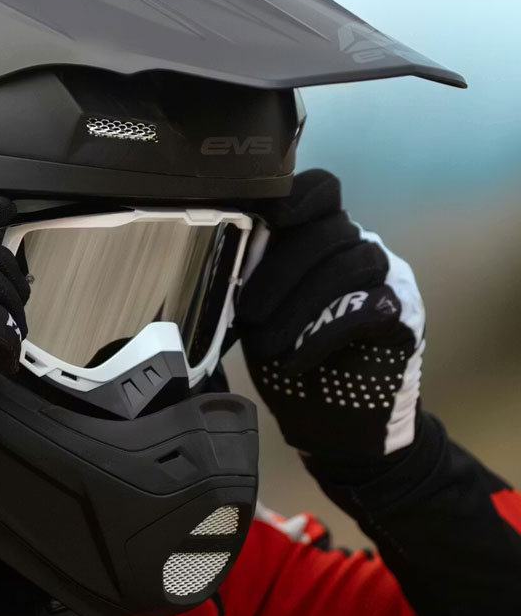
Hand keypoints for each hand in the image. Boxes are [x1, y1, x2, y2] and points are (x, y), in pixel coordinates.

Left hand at [236, 169, 424, 462]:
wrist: (333, 423)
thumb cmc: (288, 358)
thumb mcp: (257, 312)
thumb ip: (248, 276)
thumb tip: (212, 251)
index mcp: (317, 236)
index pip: (318, 191)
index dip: (296, 196)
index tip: (269, 215)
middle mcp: (357, 245)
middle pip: (328, 228)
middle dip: (280, 271)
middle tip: (247, 314)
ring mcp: (386, 277)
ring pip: (349, 263)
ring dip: (300, 304)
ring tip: (267, 344)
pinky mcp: (404, 314)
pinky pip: (370, 306)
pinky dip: (327, 333)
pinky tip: (300, 357)